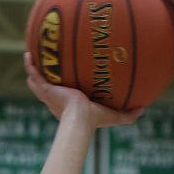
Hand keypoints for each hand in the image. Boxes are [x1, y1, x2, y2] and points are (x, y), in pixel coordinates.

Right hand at [23, 53, 142, 127]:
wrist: (80, 119)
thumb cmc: (95, 119)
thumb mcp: (114, 116)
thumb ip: (128, 114)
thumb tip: (144, 109)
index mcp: (72, 104)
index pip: (68, 94)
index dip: (68, 86)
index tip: (71, 76)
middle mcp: (59, 99)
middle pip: (52, 85)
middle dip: (49, 76)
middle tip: (51, 64)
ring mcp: (50, 94)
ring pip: (39, 80)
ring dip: (35, 69)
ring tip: (34, 55)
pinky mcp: (45, 89)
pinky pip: (33, 75)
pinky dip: (30, 65)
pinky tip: (28, 54)